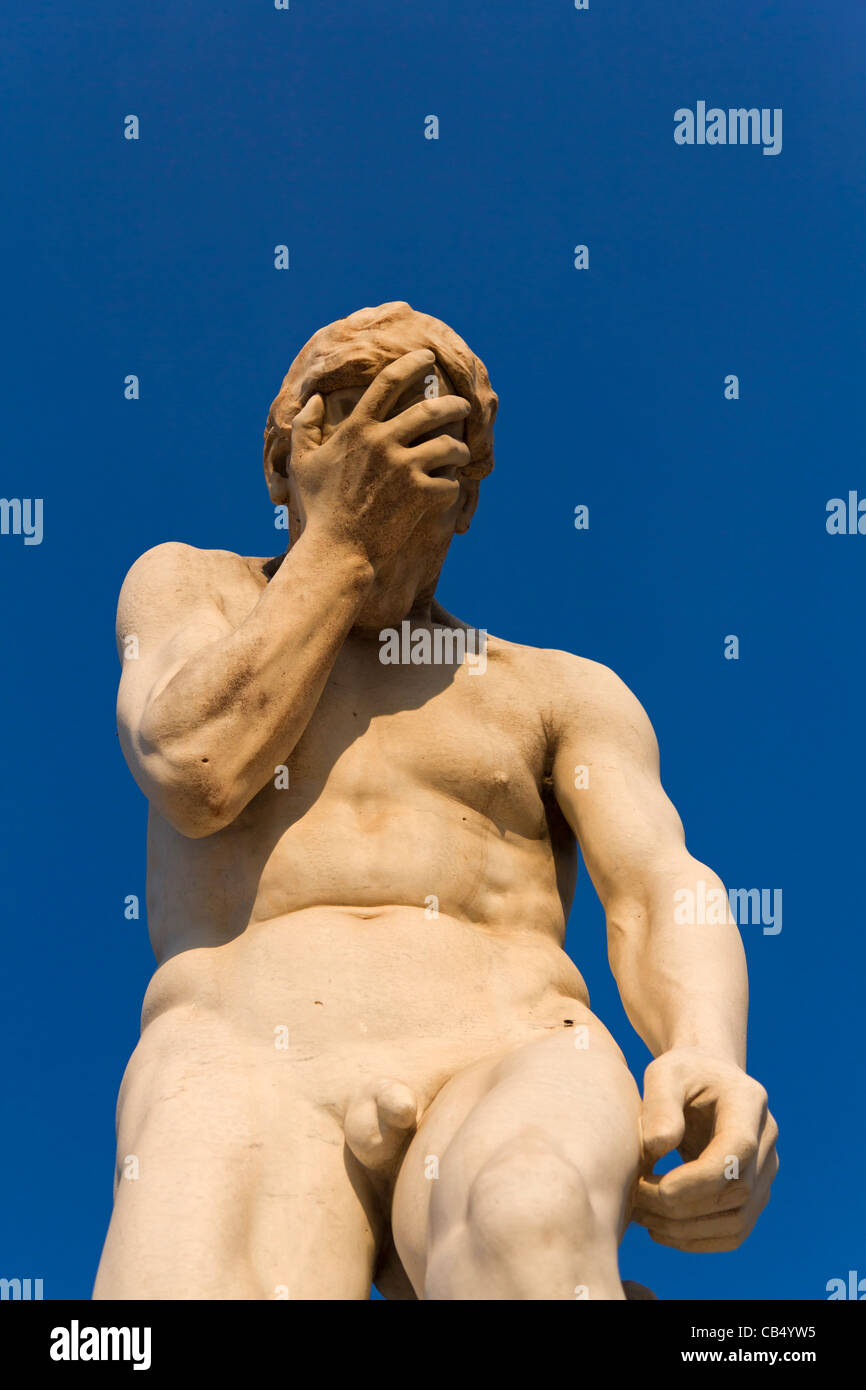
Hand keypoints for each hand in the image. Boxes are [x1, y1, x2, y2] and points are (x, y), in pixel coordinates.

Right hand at [289, 349, 471, 566]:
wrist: (336, 549)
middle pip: (431, 410)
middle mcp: (383, 442)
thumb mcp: (303, 463)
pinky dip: (452, 485)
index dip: (412, 364)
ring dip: (460, 449)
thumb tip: (314, 398)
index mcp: (358, 429)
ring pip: (450, 446)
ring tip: (460, 454)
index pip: (389, 382)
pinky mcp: (420, 496)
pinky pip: (450, 482)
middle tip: (463, 406)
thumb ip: (305, 426)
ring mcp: (404, 469)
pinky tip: (447, 489)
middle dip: (454, 405)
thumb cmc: (320, 507)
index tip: (427, 357)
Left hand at [633, 1047, 778, 1251]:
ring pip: (737, 1221)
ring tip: (642, 1217)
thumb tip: (657, 1147)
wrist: (705, 1078)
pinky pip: (734, 1231)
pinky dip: (697, 1239)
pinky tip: (660, 1229)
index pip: (736, 1152)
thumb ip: (660, 1104)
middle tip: (636, 1200)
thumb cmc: (681, 1073)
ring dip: (686, 1229)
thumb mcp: (664, 1072)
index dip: (697, 1179)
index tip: (653, 1187)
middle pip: (736, 1192)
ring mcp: (765, 1170)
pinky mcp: (754, 1194)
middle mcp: (767, 1139)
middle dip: (682, 1206)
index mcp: (749, 1102)